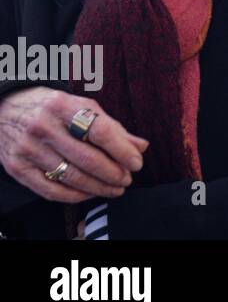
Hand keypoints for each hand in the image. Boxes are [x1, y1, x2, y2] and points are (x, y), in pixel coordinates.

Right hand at [0, 87, 146, 202]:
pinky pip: (50, 189)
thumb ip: (112, 127)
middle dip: (113, 173)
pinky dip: (75, 196)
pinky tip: (90, 193)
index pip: (100, 130)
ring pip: (70, 176)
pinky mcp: (17, 167)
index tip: (137, 162)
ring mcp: (28, 148)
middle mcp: (43, 126)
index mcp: (64, 105)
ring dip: (98, 187)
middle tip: (127, 179)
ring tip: (115, 188)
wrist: (5, 108)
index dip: (122, 150)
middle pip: (86, 158)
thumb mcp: (82, 107)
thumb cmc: (53, 108)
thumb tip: (141, 147)